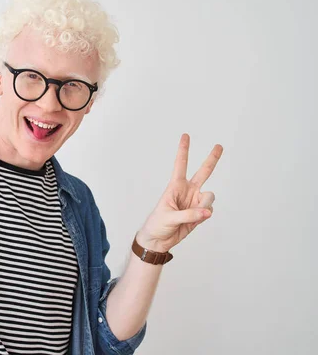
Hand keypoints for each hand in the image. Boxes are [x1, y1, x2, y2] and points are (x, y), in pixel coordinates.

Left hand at [136, 134, 223, 252]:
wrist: (159, 240)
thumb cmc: (157, 224)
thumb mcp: (169, 217)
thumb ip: (189, 214)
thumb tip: (207, 212)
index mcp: (175, 186)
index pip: (180, 165)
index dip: (183, 150)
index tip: (185, 135)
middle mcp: (188, 191)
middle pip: (203, 172)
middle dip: (212, 159)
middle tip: (219, 146)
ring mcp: (195, 201)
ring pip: (210, 196)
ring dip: (205, 204)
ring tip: (194, 214)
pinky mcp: (200, 213)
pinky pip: (209, 210)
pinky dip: (204, 215)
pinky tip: (195, 220)